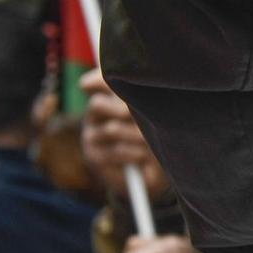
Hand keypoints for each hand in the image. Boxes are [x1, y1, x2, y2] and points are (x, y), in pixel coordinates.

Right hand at [80, 69, 168, 199]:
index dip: (98, 79)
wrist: (153, 172)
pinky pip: (115, 150)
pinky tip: (142, 156)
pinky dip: (134, 153)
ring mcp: (91, 136)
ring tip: (151, 143)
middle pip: (97, 104)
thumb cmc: (160, 136)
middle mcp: (95, 116)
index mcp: (109, 99)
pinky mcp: (94, 156)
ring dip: (137, 136)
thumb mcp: (156, 114)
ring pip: (112, 129)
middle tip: (143, 116)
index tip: (111, 80)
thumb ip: (149, 97)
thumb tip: (146, 80)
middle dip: (125, 110)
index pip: (93, 83)